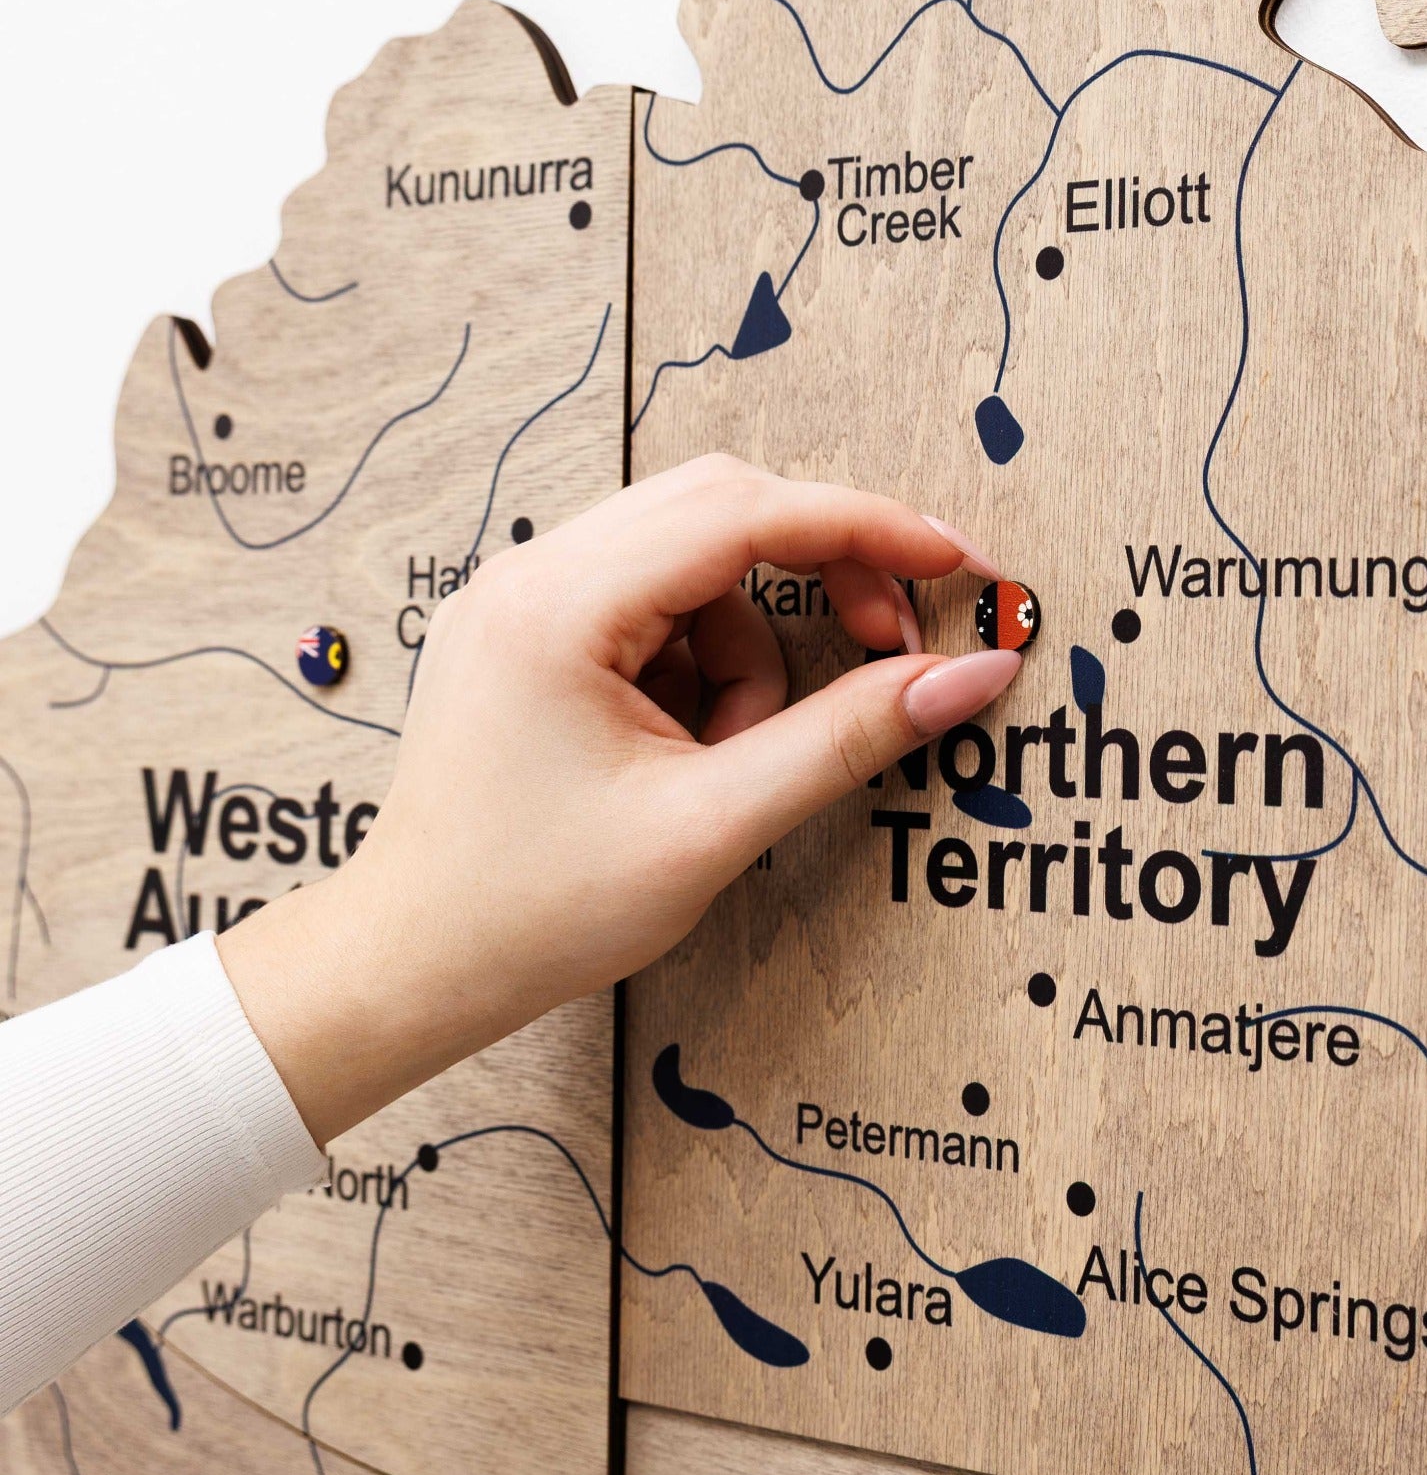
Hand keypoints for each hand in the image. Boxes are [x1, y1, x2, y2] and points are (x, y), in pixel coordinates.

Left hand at [218, 456, 1018, 1144]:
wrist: (412, 966)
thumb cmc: (536, 910)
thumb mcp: (713, 826)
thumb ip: (847, 738)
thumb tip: (967, 676)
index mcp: (559, 604)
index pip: (745, 511)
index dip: (867, 527)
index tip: (956, 563)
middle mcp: (531, 572)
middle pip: (723, 508)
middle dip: (822, 568)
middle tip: (890, 646)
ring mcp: (524, 597)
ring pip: (697, 561)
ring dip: (755, 640)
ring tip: (738, 752)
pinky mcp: (532, 631)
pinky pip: (658, 604)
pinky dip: (707, 661)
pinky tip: (691, 747)